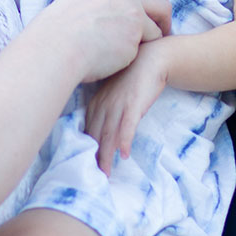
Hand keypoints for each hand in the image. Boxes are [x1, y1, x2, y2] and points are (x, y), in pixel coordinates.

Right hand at [43, 0, 173, 83]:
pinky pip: (144, 50)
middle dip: (163, 16)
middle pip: (159, 1)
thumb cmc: (52, 33)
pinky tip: (120, 63)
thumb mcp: (71, 3)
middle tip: (160, 28)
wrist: (55, 51)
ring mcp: (132, 19)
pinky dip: (136, 56)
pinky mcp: (134, 42)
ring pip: (155, 29)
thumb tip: (91, 13)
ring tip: (138, 51)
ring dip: (150, 40)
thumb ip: (92, 2)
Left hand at [85, 42, 169, 171]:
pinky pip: (128, 125)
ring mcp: (119, 104)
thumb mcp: (113, 93)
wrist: (152, 58)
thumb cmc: (132, 77)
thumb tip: (100, 130)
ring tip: (106, 173)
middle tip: (92, 177)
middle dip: (93, 157)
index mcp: (96, 102)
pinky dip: (125, 140)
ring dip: (106, 155)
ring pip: (109, 134)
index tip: (84, 165)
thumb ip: (104, 109)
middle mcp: (104, 104)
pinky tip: (125, 154)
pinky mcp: (135, 104)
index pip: (87, 130)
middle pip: (95, 135)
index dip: (86, 149)